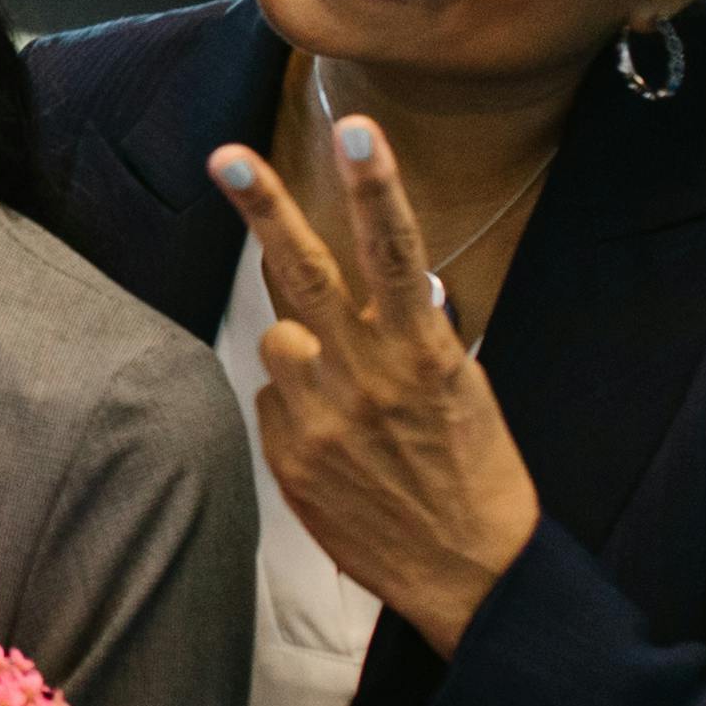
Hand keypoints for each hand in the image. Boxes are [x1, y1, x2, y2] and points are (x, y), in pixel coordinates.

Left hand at [214, 104, 546, 652]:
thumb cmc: (478, 472)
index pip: (395, 252)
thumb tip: (388, 285)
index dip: (376, 187)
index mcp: (422, 353)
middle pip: (306, 275)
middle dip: (266, 209)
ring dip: (303, 349)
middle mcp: (366, 378)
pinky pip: (274, 400)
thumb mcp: (465, 389)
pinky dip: (299, 407)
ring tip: (347, 392)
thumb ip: (413, 334)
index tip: (358, 129)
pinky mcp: (291, 457)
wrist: (472, 577)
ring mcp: (322, 419)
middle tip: (228, 156)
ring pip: (280, 339)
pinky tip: (340, 444)